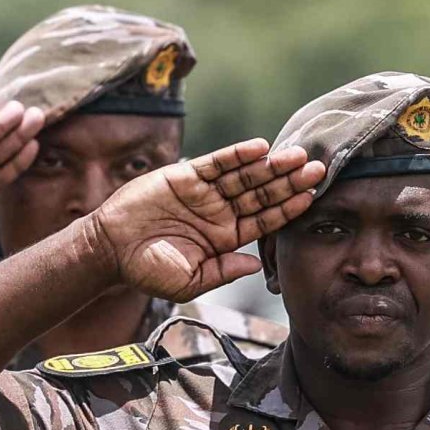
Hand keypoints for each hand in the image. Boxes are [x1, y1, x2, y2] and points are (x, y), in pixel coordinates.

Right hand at [90, 140, 324, 300]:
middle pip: (262, 194)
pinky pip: (217, 163)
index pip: (264, 221)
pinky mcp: (186, 176)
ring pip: (245, 176)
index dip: (288, 209)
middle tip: (318, 169)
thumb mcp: (189, 281)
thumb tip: (255, 265)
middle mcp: (220, 213)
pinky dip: (237, 155)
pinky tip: (259, 148)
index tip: (312, 198)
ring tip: (297, 156)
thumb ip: (222, 272)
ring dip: (271, 166)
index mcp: (225, 239)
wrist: (110, 249)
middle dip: (290, 182)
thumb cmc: (147, 270)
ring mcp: (205, 193)